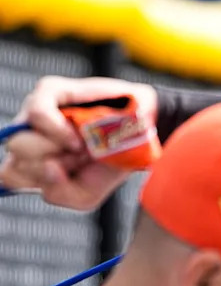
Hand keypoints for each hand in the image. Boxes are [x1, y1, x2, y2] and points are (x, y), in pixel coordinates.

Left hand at [0, 76, 157, 210]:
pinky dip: (58, 130)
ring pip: (19, 141)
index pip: (9, 175)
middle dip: (45, 169)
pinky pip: (37, 114)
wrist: (143, 136)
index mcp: (34, 161)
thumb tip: (47, 167)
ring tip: (80, 148)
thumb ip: (58, 193)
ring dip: (53, 152)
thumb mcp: (86, 195)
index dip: (34, 181)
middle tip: (76, 162)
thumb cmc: (114, 162)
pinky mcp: (50, 90)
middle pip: (12, 160)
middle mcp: (31, 135)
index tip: (64, 177)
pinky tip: (76, 136)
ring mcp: (36, 113)